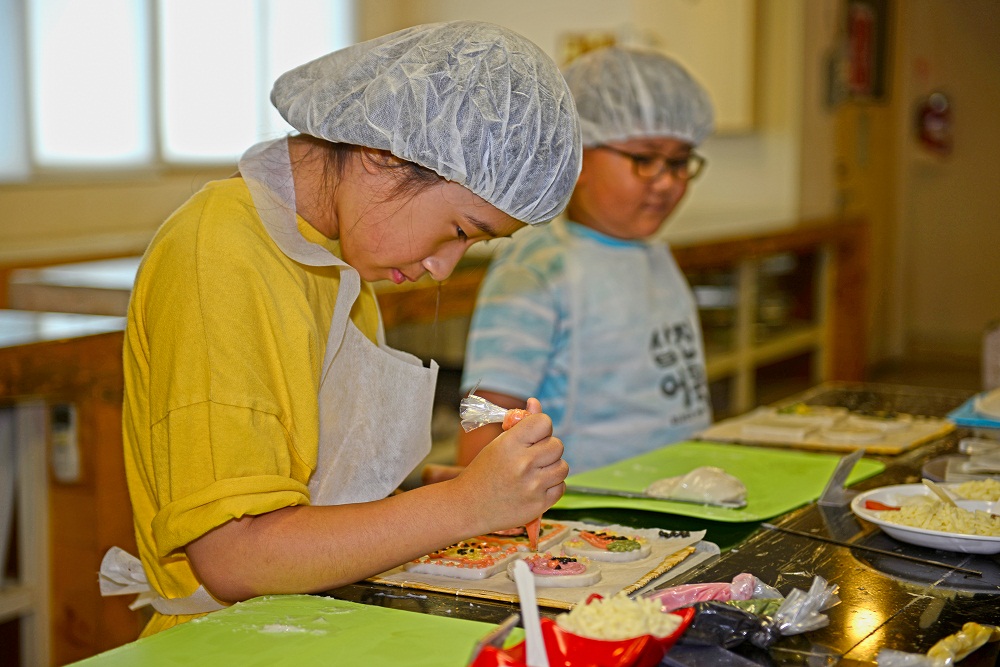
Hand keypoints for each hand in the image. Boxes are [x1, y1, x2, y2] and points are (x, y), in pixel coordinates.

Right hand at [454, 398, 566, 532]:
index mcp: (510, 444)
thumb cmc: (483, 471)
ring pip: (563, 467)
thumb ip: (520, 423)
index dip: (541, 428)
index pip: (544, 423)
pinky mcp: (539, 505)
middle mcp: (523, 464)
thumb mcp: (498, 444)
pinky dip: (552, 486)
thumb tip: (535, 402)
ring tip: (535, 472)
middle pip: (557, 445)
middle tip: (533, 456)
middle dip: (548, 449)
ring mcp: (532, 486)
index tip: (533, 436)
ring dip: (552, 468)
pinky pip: (561, 487)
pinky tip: (536, 486)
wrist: (468, 506)